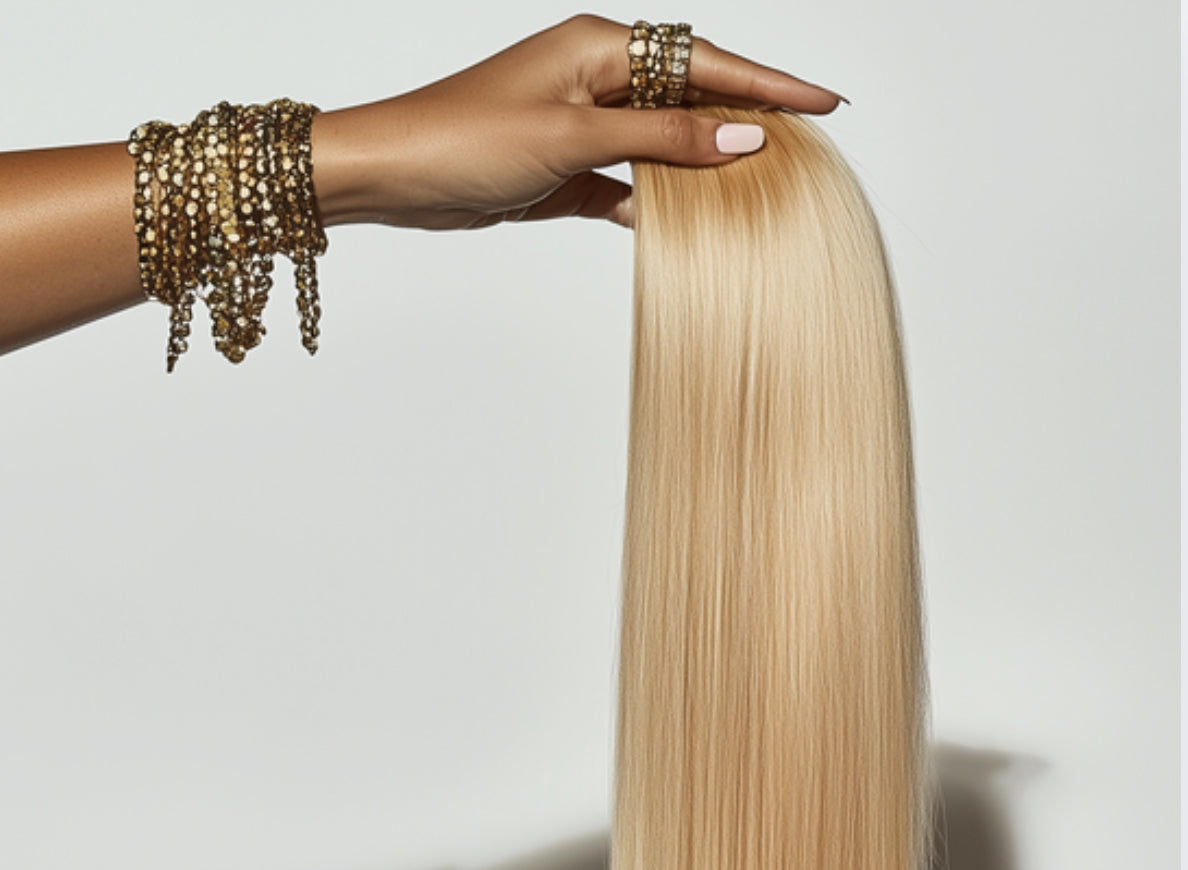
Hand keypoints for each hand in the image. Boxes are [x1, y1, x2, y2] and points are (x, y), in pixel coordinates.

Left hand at [312, 14, 844, 231]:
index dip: (769, 84)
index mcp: (600, 49)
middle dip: (747, 122)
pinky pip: (630, 183)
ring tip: (760, 190)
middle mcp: (596, 80)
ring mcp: (582, 126)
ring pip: (663, 145)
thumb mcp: (575, 138)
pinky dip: (657, 201)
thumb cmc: (466, 138)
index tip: (825, 103)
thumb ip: (664, 141)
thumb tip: (744, 138)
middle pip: (692, 99)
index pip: (706, 63)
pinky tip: (687, 223)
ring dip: (704, 167)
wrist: (394, 175)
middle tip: (807, 148)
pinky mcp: (566, 170)